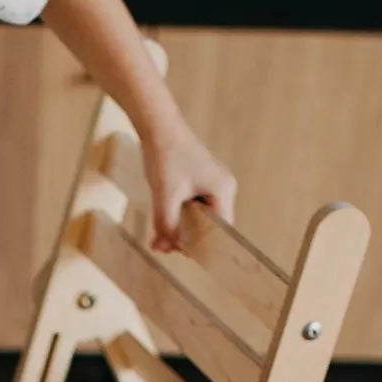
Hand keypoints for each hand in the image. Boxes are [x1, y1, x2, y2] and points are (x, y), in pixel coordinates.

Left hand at [141, 120, 237, 254]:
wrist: (158, 126)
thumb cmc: (166, 156)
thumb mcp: (165, 196)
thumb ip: (168, 224)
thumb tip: (167, 248)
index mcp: (223, 191)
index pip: (219, 230)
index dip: (201, 245)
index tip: (181, 255)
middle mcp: (222, 188)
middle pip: (209, 226)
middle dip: (186, 239)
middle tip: (163, 249)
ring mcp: (211, 184)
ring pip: (198, 218)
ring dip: (178, 230)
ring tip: (158, 241)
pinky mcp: (199, 181)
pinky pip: (191, 207)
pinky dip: (176, 217)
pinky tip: (159, 228)